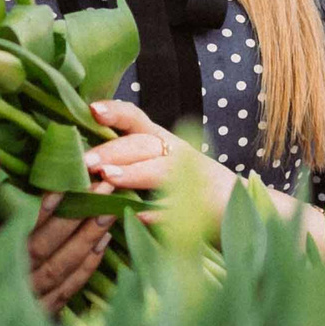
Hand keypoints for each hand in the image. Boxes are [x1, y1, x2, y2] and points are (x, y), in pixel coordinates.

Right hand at [25, 185, 112, 314]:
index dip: (42, 212)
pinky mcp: (39, 312)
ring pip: (61, 268)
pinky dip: (86, 267)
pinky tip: (102, 244)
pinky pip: (67, 290)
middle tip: (101, 190)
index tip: (62, 189)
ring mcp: (26, 300)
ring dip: (87, 239)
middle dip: (76, 218)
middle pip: (46, 248)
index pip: (21, 232)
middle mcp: (9, 281)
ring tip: (107, 212)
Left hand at [84, 98, 234, 222]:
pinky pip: (180, 210)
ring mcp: (191, 180)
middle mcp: (175, 154)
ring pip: (161, 171)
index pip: (135, 120)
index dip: (115, 112)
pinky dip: (160, 213)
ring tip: (109, 178)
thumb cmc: (190, 183)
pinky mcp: (203, 208)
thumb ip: (130, 157)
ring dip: (134, 173)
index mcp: (161, 142)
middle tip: (86, 161)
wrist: (241, 205)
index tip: (92, 109)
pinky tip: (141, 216)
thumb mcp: (162, 162)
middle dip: (113, 151)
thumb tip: (84, 159)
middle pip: (143, 145)